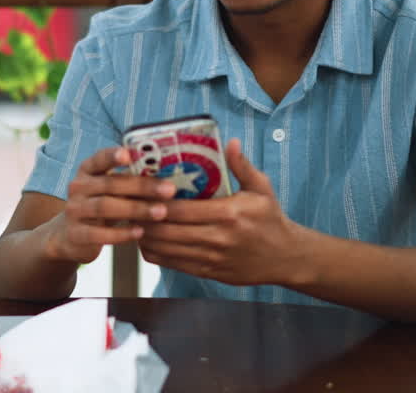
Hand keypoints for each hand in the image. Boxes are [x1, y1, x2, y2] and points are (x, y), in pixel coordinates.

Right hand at [45, 147, 176, 264]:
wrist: (70, 237)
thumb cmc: (101, 207)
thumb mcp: (110, 191)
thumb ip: (129, 182)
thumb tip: (169, 177)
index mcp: (87, 171)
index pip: (99, 159)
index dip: (112, 156)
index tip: (129, 154)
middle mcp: (78, 187)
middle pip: (110, 184)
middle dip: (142, 186)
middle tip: (169, 190)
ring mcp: (74, 210)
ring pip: (105, 207)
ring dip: (136, 209)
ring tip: (161, 212)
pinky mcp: (75, 234)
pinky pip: (98, 234)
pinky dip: (121, 233)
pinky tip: (140, 233)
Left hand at [138, 138, 307, 286]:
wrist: (286, 257)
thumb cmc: (271, 219)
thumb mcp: (261, 188)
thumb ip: (242, 166)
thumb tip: (230, 142)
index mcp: (229, 214)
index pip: (182, 210)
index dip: (156, 204)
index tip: (140, 194)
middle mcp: (218, 238)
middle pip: (168, 231)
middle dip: (144, 220)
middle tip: (128, 208)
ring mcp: (213, 258)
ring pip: (167, 250)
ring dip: (146, 238)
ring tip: (132, 223)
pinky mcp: (210, 273)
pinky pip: (175, 265)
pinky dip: (157, 254)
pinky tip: (147, 242)